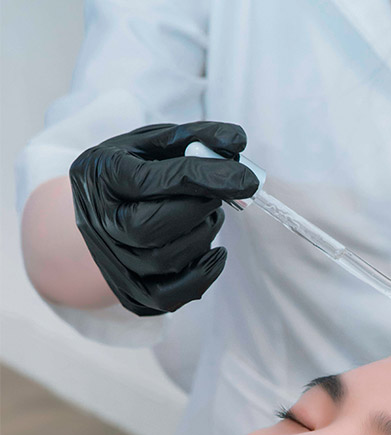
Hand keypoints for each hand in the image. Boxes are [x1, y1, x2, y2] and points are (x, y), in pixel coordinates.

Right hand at [69, 122, 258, 315]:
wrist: (101, 213)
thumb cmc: (132, 171)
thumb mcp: (152, 143)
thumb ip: (194, 138)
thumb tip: (238, 141)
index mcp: (101, 176)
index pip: (151, 181)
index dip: (204, 178)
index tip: (246, 177)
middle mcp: (101, 223)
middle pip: (152, 227)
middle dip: (199, 209)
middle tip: (218, 196)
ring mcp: (114, 262)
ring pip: (166, 259)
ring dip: (203, 235)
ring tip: (210, 215)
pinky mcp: (132, 293)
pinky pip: (171, 296)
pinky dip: (203, 276)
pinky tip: (216, 253)